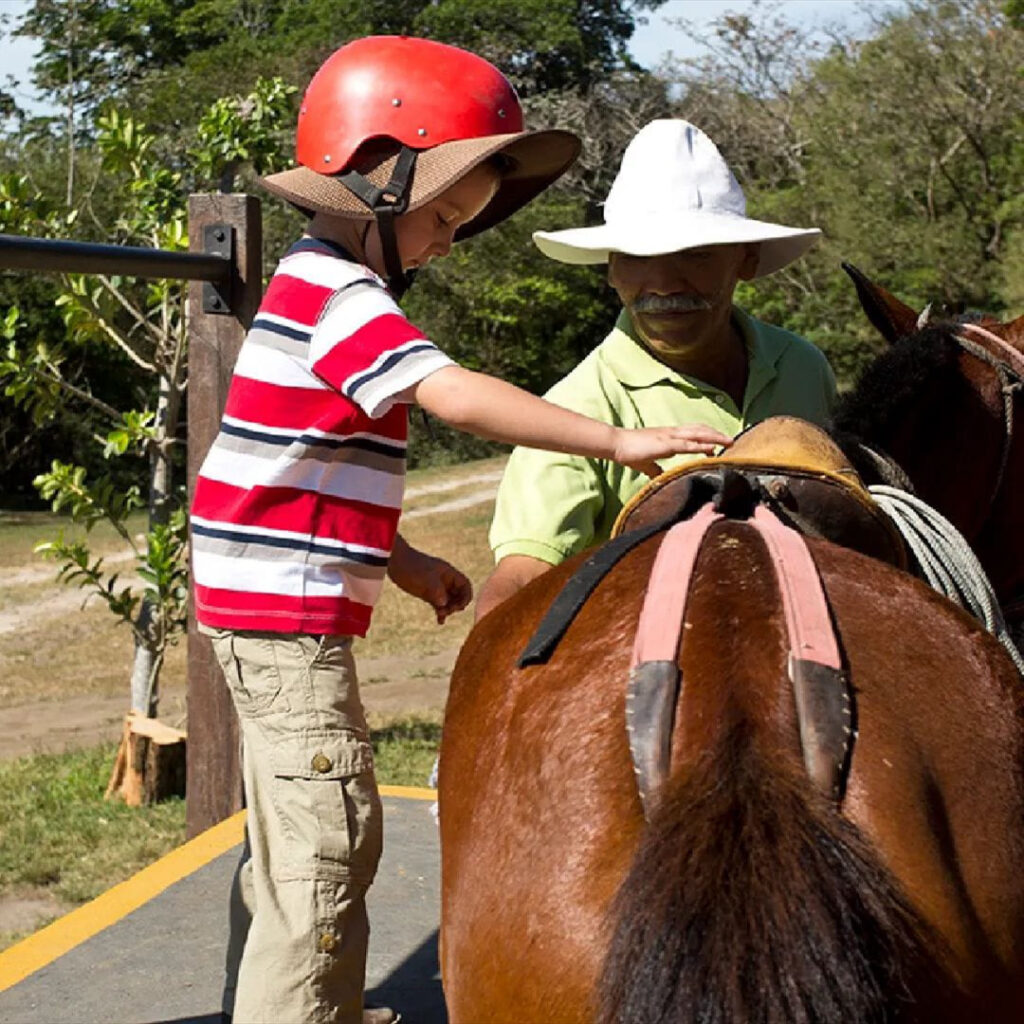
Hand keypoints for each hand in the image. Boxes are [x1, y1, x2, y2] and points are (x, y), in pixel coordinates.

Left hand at [388, 537, 472, 623]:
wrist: (395, 563)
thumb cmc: (412, 566)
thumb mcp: (426, 578)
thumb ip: (436, 590)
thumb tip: (444, 603)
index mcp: (448, 573)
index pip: (464, 585)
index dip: (466, 596)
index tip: (459, 606)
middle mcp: (445, 581)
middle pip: (458, 595)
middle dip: (455, 605)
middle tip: (446, 611)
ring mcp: (436, 588)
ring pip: (448, 602)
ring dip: (447, 610)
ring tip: (440, 615)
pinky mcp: (427, 594)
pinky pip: (438, 605)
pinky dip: (440, 612)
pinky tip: (440, 621)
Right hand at [612, 424, 731, 477]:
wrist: (617, 444)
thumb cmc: (629, 451)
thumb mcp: (646, 461)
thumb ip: (654, 468)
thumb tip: (659, 476)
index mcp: (668, 435)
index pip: (692, 432)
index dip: (706, 435)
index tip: (718, 442)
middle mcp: (672, 432)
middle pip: (700, 429)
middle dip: (716, 434)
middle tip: (730, 440)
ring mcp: (670, 436)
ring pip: (698, 434)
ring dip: (715, 437)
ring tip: (729, 442)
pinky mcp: (667, 444)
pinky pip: (688, 444)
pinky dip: (702, 446)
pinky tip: (712, 449)